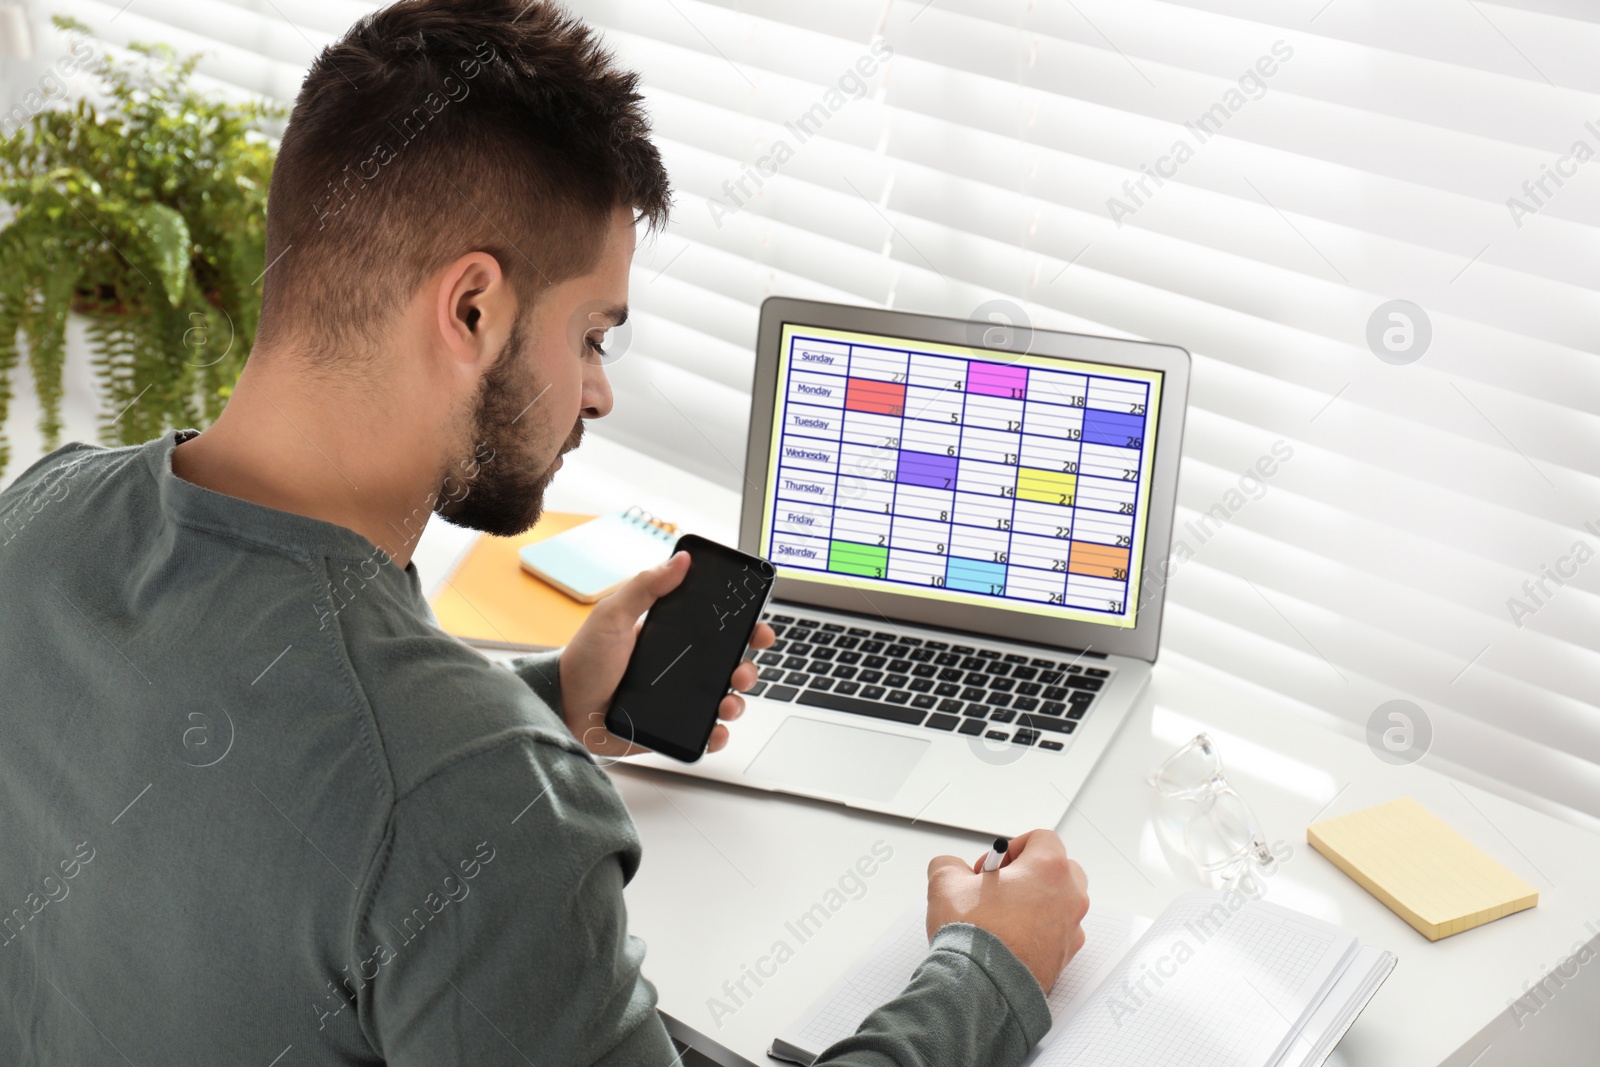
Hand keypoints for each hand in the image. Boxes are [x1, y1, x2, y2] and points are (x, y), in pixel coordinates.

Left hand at [557, 550, 775, 757]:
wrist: (563, 709)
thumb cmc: (583, 661)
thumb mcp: (613, 615)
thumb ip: (646, 586)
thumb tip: (681, 559)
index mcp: (672, 637)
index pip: (719, 629)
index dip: (745, 627)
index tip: (758, 627)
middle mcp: (681, 668)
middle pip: (731, 665)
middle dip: (747, 668)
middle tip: (741, 671)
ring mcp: (679, 699)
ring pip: (725, 700)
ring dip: (737, 701)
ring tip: (726, 703)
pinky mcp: (672, 728)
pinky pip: (706, 734)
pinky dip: (718, 735)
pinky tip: (715, 730)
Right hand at [925, 830, 1088, 992]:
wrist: (983, 987)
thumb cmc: (976, 937)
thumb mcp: (945, 883)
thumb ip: (950, 865)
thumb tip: (951, 869)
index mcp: (1049, 869)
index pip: (1042, 838)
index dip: (1013, 847)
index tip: (994, 866)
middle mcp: (1069, 896)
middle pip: (1059, 868)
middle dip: (1030, 872)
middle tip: (1000, 887)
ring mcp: (1071, 928)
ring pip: (1061, 901)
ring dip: (1037, 901)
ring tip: (1003, 916)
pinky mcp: (1066, 956)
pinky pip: (1058, 931)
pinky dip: (1040, 930)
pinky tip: (1011, 939)